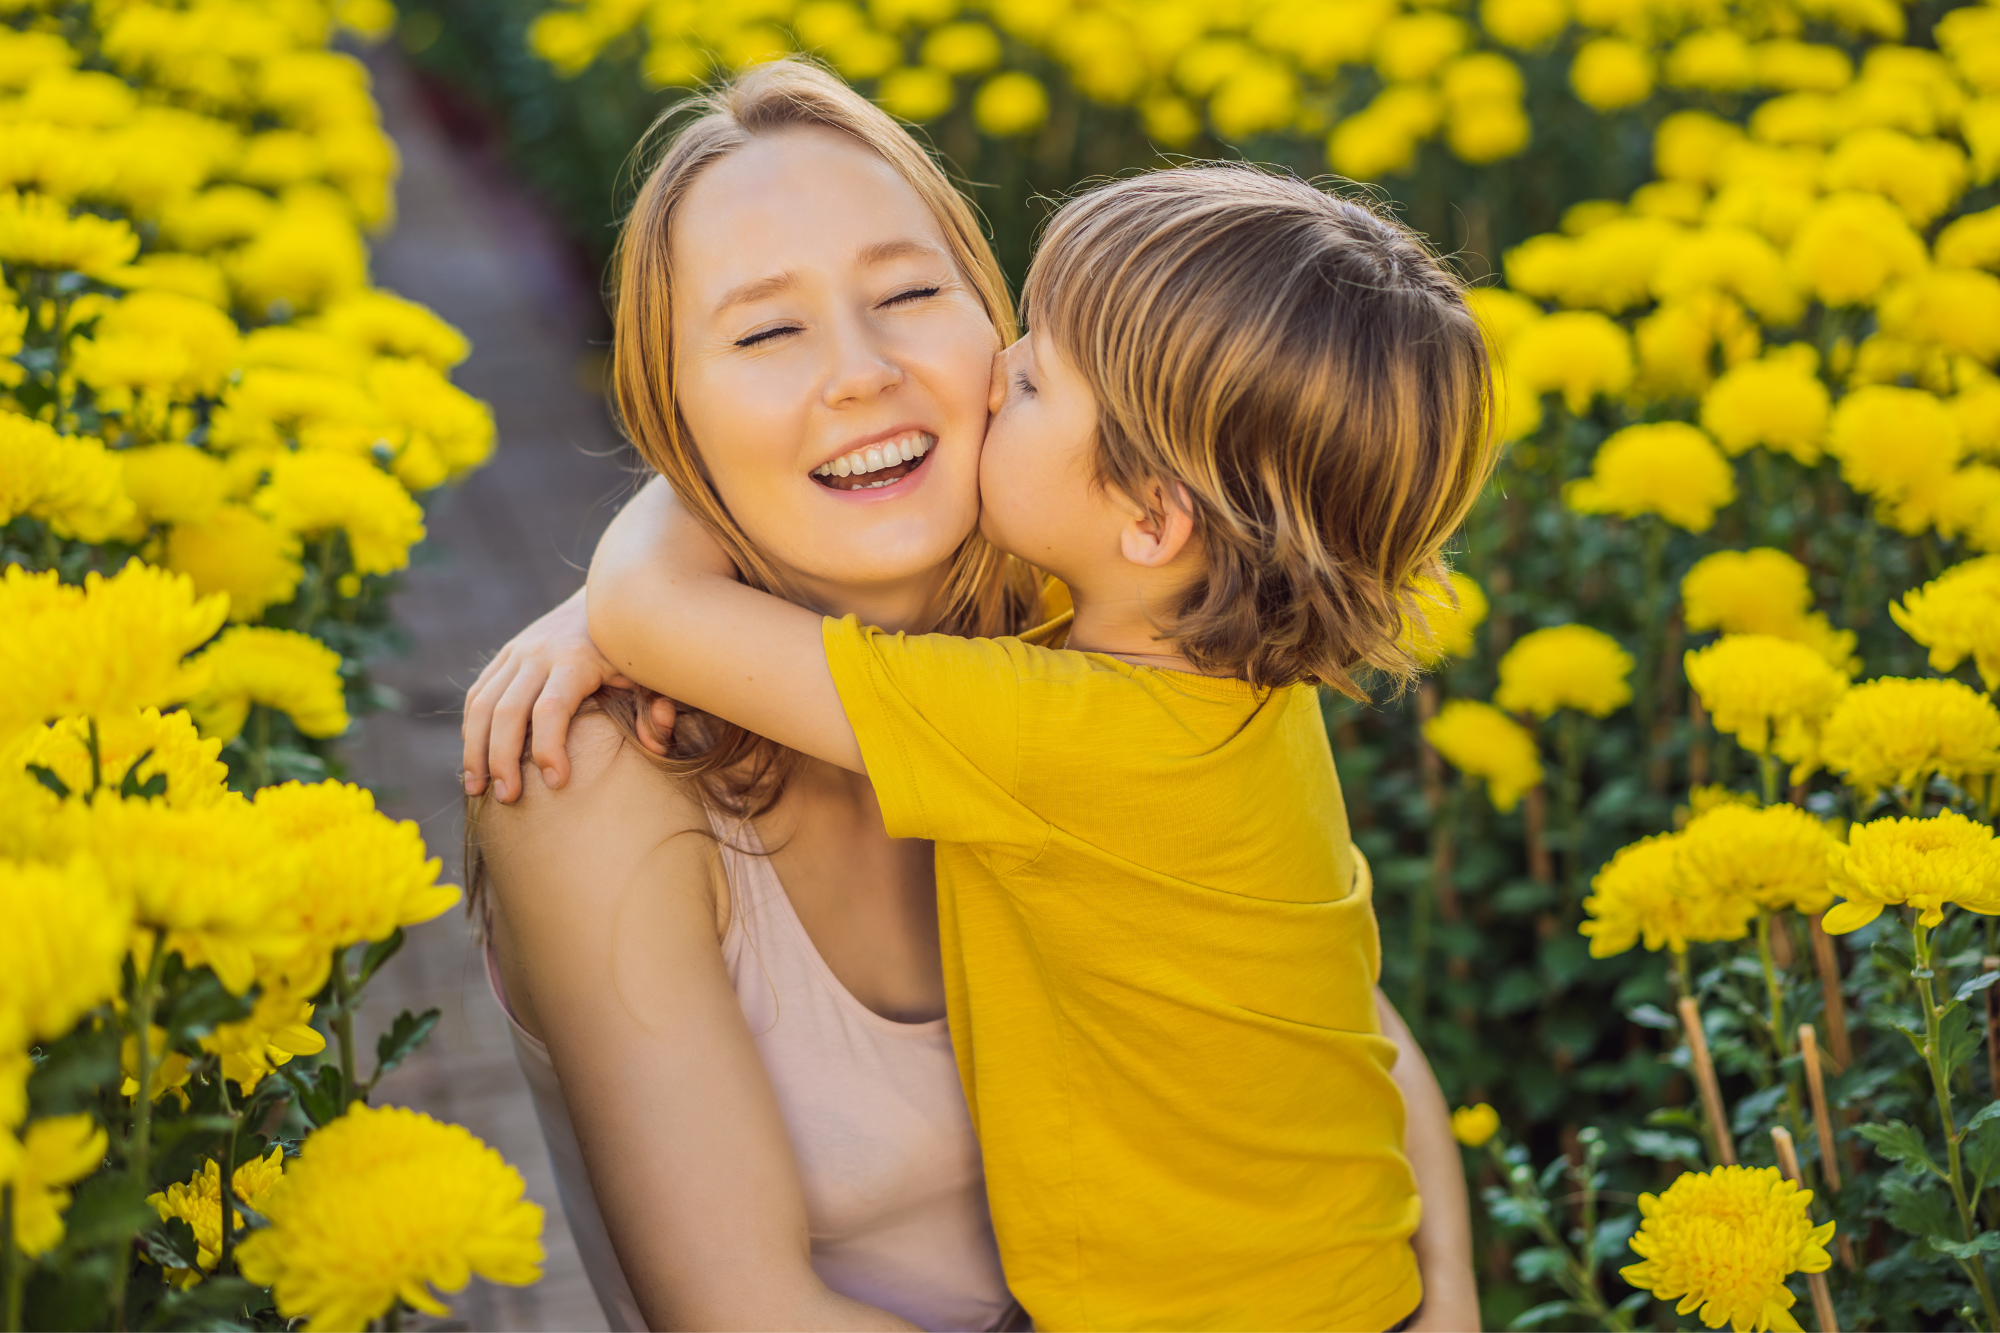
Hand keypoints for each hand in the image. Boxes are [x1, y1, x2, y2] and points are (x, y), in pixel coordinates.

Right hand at [462, 588, 675, 802]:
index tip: (556, 783)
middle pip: (507, 712)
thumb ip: (655, 707)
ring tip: (478, 790)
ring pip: (481, 704)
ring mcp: (517, 652)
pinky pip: (478, 694)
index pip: (551, 709)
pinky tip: (475, 762)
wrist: (609, 595)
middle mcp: (538, 654)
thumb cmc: (633, 647)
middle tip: (508, 798)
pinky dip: (472, 729)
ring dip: (475, 750)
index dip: (549, 748)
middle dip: (502, 759)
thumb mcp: (649, 672)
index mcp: (575, 659)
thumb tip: (656, 744)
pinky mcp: (505, 655)